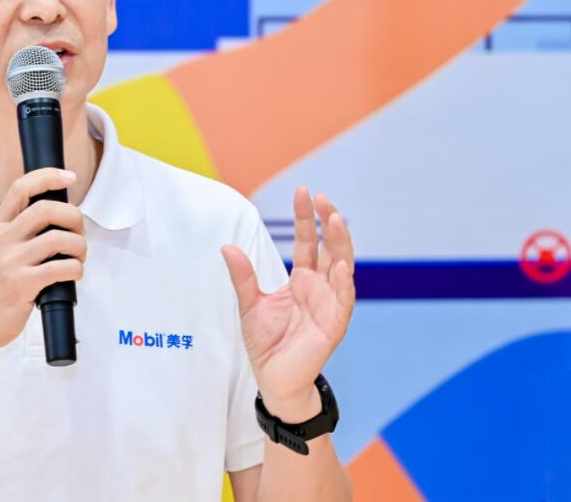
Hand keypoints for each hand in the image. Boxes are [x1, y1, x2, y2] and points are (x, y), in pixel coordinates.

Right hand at [0, 168, 86, 354]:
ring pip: (59, 238)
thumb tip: (57, 213)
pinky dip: (76, 269)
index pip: (21, 188)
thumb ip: (18, 229)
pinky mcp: (23, 284)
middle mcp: (2, 240)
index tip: (68, 176)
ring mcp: (11, 262)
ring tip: (78, 257)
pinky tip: (73, 274)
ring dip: (79, 247)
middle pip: (47, 209)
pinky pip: (62, 267)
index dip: (48, 176)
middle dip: (74, 217)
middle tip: (79, 232)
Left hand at [221, 187, 355, 421]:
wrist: (273, 378)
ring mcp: (329, 305)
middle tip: (324, 198)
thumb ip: (243, 276)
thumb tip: (227, 247)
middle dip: (328, 223)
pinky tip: (341, 266)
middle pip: (330, 248)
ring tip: (336, 220)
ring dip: (341, 244)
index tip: (304, 192)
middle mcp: (320, 288)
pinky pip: (342, 301)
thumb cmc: (266, 342)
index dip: (306, 218)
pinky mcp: (333, 326)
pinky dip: (343, 284)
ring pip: (342, 268)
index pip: (307, 241)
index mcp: (302, 280)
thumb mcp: (249, 304)